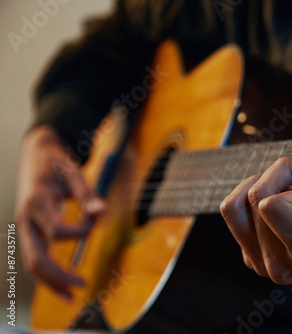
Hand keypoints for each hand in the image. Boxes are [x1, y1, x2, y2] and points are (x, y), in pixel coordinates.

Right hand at [14, 126, 105, 299]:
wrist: (35, 154)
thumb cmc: (56, 162)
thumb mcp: (73, 172)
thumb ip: (87, 193)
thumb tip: (102, 211)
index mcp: (37, 202)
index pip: (56, 230)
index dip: (79, 232)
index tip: (95, 223)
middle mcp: (25, 219)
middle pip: (37, 258)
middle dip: (59, 276)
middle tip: (83, 284)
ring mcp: (24, 227)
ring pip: (31, 264)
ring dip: (51, 282)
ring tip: (72, 294)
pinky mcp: (28, 232)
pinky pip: (34, 258)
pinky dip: (46, 274)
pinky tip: (63, 283)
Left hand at [220, 157, 291, 305]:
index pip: (272, 205)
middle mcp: (277, 262)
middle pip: (254, 198)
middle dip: (278, 175)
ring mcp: (261, 263)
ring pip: (233, 207)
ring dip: (256, 185)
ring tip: (282, 186)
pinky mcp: (251, 258)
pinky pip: (235, 218)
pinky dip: (252, 200)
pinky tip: (279, 203)